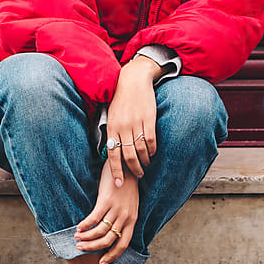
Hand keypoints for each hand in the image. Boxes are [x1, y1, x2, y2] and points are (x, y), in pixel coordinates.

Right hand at [74, 160, 139, 263]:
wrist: (126, 166)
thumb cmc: (126, 186)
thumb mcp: (130, 205)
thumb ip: (123, 219)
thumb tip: (111, 232)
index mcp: (132, 220)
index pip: (123, 244)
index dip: (112, 255)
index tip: (102, 263)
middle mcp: (126, 217)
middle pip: (109, 240)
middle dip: (94, 247)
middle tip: (81, 248)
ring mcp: (117, 209)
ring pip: (100, 231)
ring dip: (87, 237)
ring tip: (77, 238)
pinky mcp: (107, 200)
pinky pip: (94, 218)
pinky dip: (85, 225)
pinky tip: (78, 227)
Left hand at [103, 56, 160, 185]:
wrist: (133, 80)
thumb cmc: (120, 99)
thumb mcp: (111, 115)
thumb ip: (112, 132)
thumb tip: (111, 151)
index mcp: (111, 127)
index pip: (112, 154)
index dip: (116, 170)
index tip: (119, 184)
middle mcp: (123, 127)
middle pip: (128, 156)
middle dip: (133, 169)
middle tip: (138, 176)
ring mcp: (136, 123)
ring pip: (141, 150)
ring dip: (144, 161)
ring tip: (145, 165)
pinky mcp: (149, 119)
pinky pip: (151, 140)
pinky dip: (152, 150)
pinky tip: (152, 153)